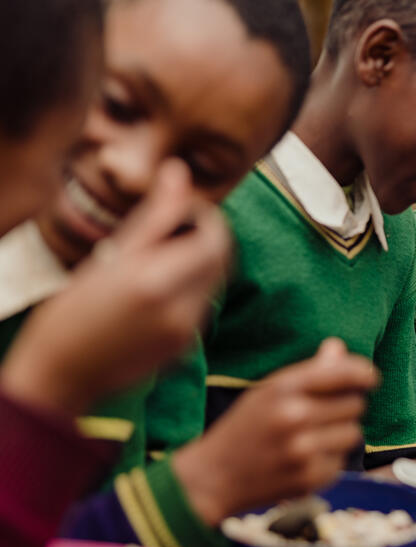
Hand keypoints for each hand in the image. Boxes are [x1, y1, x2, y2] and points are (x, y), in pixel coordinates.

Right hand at [1, 163, 229, 416]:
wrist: (61, 373)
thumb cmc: (73, 311)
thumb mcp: (111, 257)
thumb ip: (154, 215)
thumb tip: (179, 172)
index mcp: (157, 282)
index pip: (215, 238)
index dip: (208, 217)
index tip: (186, 207)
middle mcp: (180, 310)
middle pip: (222, 260)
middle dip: (209, 237)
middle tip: (179, 224)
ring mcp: (186, 333)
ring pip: (214, 283)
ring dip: (201, 262)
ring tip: (163, 253)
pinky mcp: (185, 348)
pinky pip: (201, 306)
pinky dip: (191, 287)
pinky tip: (158, 284)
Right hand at [173, 338, 377, 524]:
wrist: (212, 478)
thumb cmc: (244, 428)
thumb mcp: (268, 392)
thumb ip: (308, 372)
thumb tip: (339, 348)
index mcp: (282, 388)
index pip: (342, 373)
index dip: (363, 373)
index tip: (370, 377)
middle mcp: (294, 417)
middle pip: (355, 403)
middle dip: (345, 407)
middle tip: (320, 415)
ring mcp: (302, 450)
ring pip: (354, 433)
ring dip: (340, 434)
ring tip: (310, 438)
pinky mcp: (309, 478)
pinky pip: (342, 460)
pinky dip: (329, 459)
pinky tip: (303, 460)